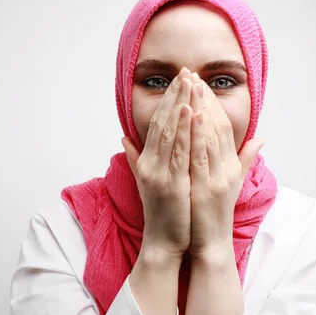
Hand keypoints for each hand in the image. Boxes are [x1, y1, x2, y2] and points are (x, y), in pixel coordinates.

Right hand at [122, 67, 194, 257]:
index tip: (179, 81)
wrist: (162, 242)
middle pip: (163, 122)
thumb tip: (124, 138)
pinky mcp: (171, 183)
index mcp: (146, 161)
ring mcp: (159, 173)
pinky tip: (192, 111)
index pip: (156, 124)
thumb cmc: (161, 212)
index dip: (167, 101)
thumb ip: (135, 158)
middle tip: (186, 71)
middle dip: (175, 95)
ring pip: (170, 132)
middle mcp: (149, 163)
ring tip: (189, 82)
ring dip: (180, 105)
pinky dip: (185, 130)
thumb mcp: (146, 181)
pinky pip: (180, 152)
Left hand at [187, 73, 262, 257]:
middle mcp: (228, 167)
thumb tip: (259, 138)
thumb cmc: (215, 212)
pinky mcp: (207, 187)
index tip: (200, 83)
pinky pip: (201, 156)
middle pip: (216, 126)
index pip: (222, 127)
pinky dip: (198, 134)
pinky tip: (193, 115)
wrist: (212, 242)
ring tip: (192, 86)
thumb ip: (244, 159)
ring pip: (210, 136)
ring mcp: (219, 177)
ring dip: (201, 109)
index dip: (211, 103)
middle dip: (204, 99)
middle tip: (193, 75)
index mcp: (231, 165)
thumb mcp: (232, 182)